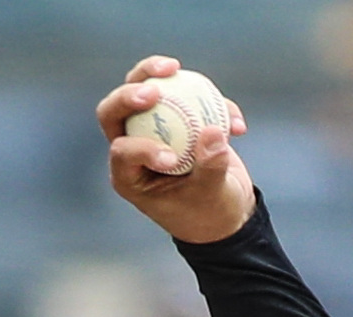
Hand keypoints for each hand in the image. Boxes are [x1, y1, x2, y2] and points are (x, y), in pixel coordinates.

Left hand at [97, 55, 254, 245]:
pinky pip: (184, 94)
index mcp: (129, 175)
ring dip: (153, 72)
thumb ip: (210, 166)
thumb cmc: (209, 212)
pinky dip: (212, 101)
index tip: (173, 160)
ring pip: (141, 89)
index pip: (121, 151)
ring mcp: (151, 128)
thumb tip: (213, 130)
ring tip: (175, 68)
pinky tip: (236, 123)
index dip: (141, 147)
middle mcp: (133, 147)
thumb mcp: (211, 195)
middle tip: (154, 91)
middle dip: (128, 95)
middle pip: (116, 112)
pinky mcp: (176, 115)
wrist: (226, 210)